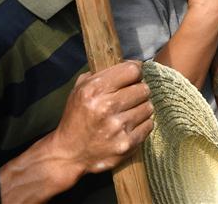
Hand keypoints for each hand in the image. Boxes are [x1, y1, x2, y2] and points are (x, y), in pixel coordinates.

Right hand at [49, 61, 152, 183]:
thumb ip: (102, 73)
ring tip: (128, 113)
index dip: (135, 72)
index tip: (132, 77)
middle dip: (138, 91)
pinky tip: (129, 126)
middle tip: (129, 97)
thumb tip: (133, 63)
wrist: (68, 154)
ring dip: (141, 108)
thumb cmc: (77, 118)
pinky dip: (142, 124)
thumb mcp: (80, 90)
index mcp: (94, 90)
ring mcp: (118, 127)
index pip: (132, 70)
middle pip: (144, 88)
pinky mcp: (127, 144)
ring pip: (148, 107)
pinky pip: (149, 125)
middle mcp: (106, 108)